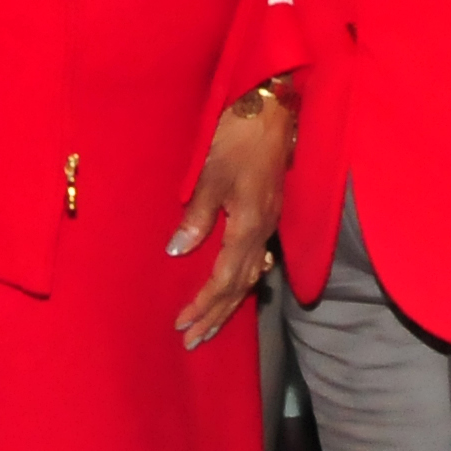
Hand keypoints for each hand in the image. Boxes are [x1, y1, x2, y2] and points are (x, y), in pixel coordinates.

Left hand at [171, 87, 296, 348]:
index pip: (224, 279)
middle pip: (240, 287)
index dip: (203, 305)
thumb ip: (198, 216)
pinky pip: (258, 259)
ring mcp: (269, 223)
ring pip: (251, 276)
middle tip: (193, 340)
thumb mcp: (211, 175)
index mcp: (248, 226)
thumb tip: (179, 252)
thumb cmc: (237, 138)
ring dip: (229, 304)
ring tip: (211, 324)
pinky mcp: (270, 213)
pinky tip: (238, 286)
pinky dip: (244, 281)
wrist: (272, 109)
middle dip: (216, 316)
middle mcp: (263, 231)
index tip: (181, 325)